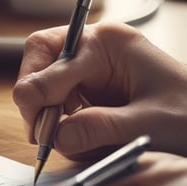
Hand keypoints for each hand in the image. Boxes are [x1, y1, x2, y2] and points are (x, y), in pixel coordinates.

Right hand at [13, 21, 186, 159]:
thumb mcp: (150, 123)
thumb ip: (100, 127)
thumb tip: (57, 136)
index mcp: (109, 42)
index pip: (54, 59)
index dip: (41, 94)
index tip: (41, 129)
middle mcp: (93, 49)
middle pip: (39, 61)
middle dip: (36, 98)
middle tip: (41, 134)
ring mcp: (89, 70)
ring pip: (42, 84)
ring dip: (48, 115)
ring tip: (67, 143)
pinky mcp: (89, 91)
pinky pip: (57, 103)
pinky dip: (61, 125)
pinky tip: (80, 142)